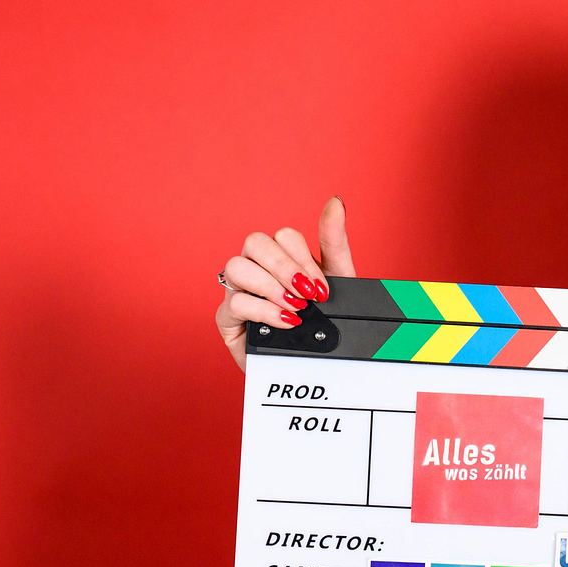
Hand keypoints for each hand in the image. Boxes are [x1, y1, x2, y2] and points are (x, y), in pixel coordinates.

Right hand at [215, 196, 354, 370]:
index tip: (321, 288)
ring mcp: (240, 292)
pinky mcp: (228, 320)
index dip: (302, 258)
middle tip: (306, 295)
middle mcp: (258, 269)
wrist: (321, 364)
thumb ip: (334, 241)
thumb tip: (336, 202)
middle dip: (283, 267)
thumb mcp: (338, 281)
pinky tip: (283, 321)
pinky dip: (261, 309)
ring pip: (236, 266)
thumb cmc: (326, 321)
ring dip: (269, 286)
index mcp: (283, 257)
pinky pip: (233, 303)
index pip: (282, 236)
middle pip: (255, 243)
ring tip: (294, 309)